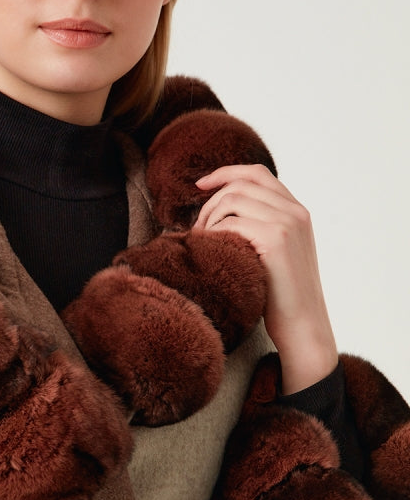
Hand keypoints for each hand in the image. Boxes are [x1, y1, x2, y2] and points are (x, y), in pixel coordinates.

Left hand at [193, 165, 337, 392]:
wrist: (302, 326)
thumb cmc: (280, 295)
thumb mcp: (276, 252)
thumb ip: (261, 225)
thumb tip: (222, 207)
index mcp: (297, 211)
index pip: (257, 174)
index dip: (225, 173)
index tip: (200, 185)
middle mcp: (295, 212)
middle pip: (241, 183)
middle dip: (211, 201)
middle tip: (198, 228)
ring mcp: (287, 223)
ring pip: (233, 200)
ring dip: (209, 218)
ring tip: (204, 242)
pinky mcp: (275, 240)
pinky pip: (233, 222)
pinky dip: (215, 233)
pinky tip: (211, 250)